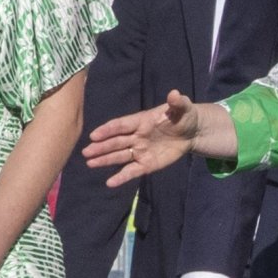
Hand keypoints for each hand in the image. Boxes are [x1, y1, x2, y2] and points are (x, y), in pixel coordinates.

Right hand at [84, 90, 238, 188]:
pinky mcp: (146, 164)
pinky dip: (121, 177)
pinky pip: (132, 171)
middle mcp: (136, 136)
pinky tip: (110, 183)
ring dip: (105, 160)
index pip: (121, 125)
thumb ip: (177, 103)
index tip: (94, 135)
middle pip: (116, 142)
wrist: (192, 132)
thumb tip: (174, 94)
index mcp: (141, 121)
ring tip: (90, 163)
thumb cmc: (184, 116)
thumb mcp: (184, 108)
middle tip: (86, 152)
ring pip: (119, 156)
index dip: (108, 130)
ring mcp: (140, 151)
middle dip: (101, 147)